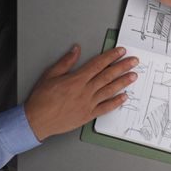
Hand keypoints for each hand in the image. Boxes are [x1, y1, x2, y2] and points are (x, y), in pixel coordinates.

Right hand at [24, 45, 139, 140]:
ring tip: (133, 76)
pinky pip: (105, 108)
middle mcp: (85, 91)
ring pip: (110, 90)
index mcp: (76, 80)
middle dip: (122, 67)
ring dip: (123, 82)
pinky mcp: (87, 115)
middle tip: (134, 61)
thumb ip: (65, 62)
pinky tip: (124, 97)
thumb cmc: (41, 99)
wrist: (37, 120)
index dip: (111, 56)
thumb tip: (76, 50)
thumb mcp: (50, 75)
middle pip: (108, 76)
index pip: (98, 64)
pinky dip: (116, 102)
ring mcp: (88, 104)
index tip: (121, 51)